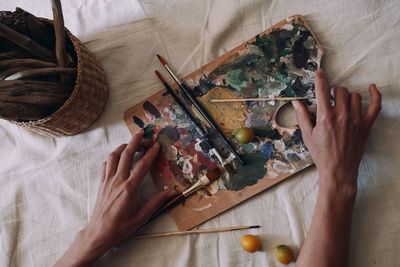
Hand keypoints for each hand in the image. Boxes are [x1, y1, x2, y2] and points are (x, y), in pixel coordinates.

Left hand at [55, 130, 175, 265]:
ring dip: (123, 147)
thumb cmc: (121, 226)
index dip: (150, 153)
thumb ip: (157, 202)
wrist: (99, 232)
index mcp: (129, 188)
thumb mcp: (142, 216)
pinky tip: (118, 158)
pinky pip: (106, 164)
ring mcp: (107, 180)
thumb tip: (172, 192)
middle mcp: (117, 180)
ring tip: (131, 143)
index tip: (157, 145)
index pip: (142, 165)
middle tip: (143, 132)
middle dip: (136, 141)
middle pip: (127, 154)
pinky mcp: (101, 183)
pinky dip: (113, 157)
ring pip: (114, 156)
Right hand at [292, 69, 380, 193]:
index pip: (322, 91)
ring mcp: (356, 120)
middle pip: (340, 91)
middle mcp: (341, 115)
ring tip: (341, 103)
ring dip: (347, 96)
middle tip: (329, 98)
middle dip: (333, 91)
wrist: (338, 170)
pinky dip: (375, 95)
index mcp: (325, 117)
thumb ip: (302, 117)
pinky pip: (375, 106)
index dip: (320, 79)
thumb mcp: (307, 135)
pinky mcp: (366, 125)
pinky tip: (372, 88)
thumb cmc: (321, 154)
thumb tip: (296, 103)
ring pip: (354, 96)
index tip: (320, 72)